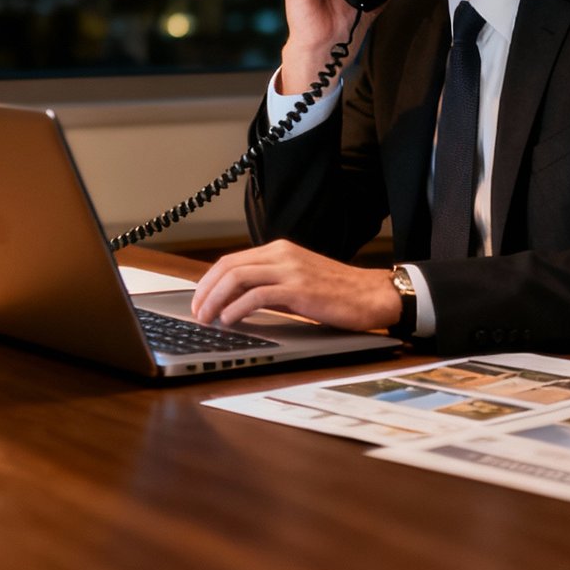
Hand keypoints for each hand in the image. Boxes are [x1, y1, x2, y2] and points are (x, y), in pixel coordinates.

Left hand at [190, 240, 399, 330]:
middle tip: (196, 312)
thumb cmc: (338, 292)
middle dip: (205, 290)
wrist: (372, 295)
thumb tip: (237, 301)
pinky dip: (237, 307)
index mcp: (280, 250)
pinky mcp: (298, 289)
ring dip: (215, 299)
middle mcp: (282, 255)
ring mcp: (290, 270)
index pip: (231, 260)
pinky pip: (257, 295)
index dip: (209, 280)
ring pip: (238, 277)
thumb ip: (270, 285)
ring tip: (207, 318)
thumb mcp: (298, 281)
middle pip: (228, 266)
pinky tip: (230, 320)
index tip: (199, 300)